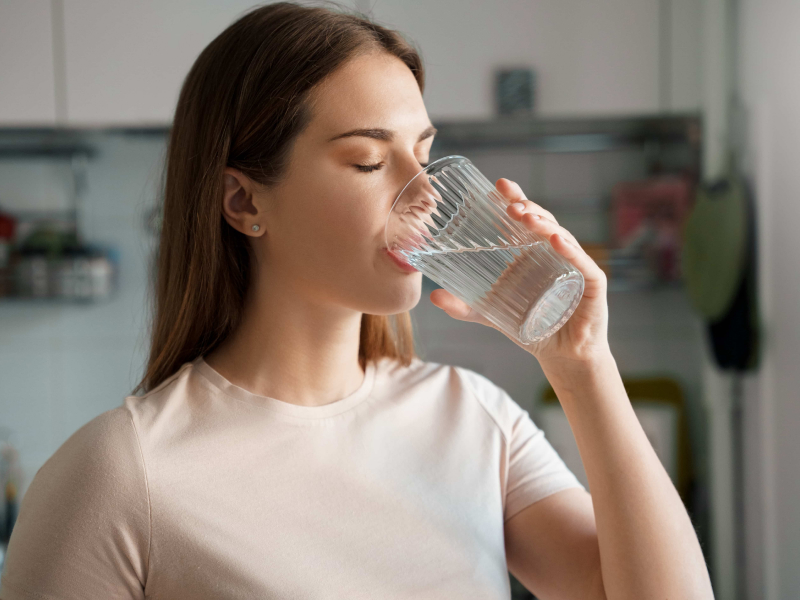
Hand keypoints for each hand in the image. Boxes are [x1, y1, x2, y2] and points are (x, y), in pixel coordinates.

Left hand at [429, 178, 610, 365]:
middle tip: (509, 202)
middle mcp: (556, 253)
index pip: (525, 219)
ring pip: (562, 237)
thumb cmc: (532, 327)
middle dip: (527, 208)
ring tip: (526, 216)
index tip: (498, 185)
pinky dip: (570, 251)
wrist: (562, 355)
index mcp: (534, 252)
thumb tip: (433, 297)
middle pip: (543, 221)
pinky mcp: (592, 285)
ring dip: (544, 224)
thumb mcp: (490, 314)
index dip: (514, 200)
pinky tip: (556, 240)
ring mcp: (575, 265)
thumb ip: (464, 306)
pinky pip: (582, 264)